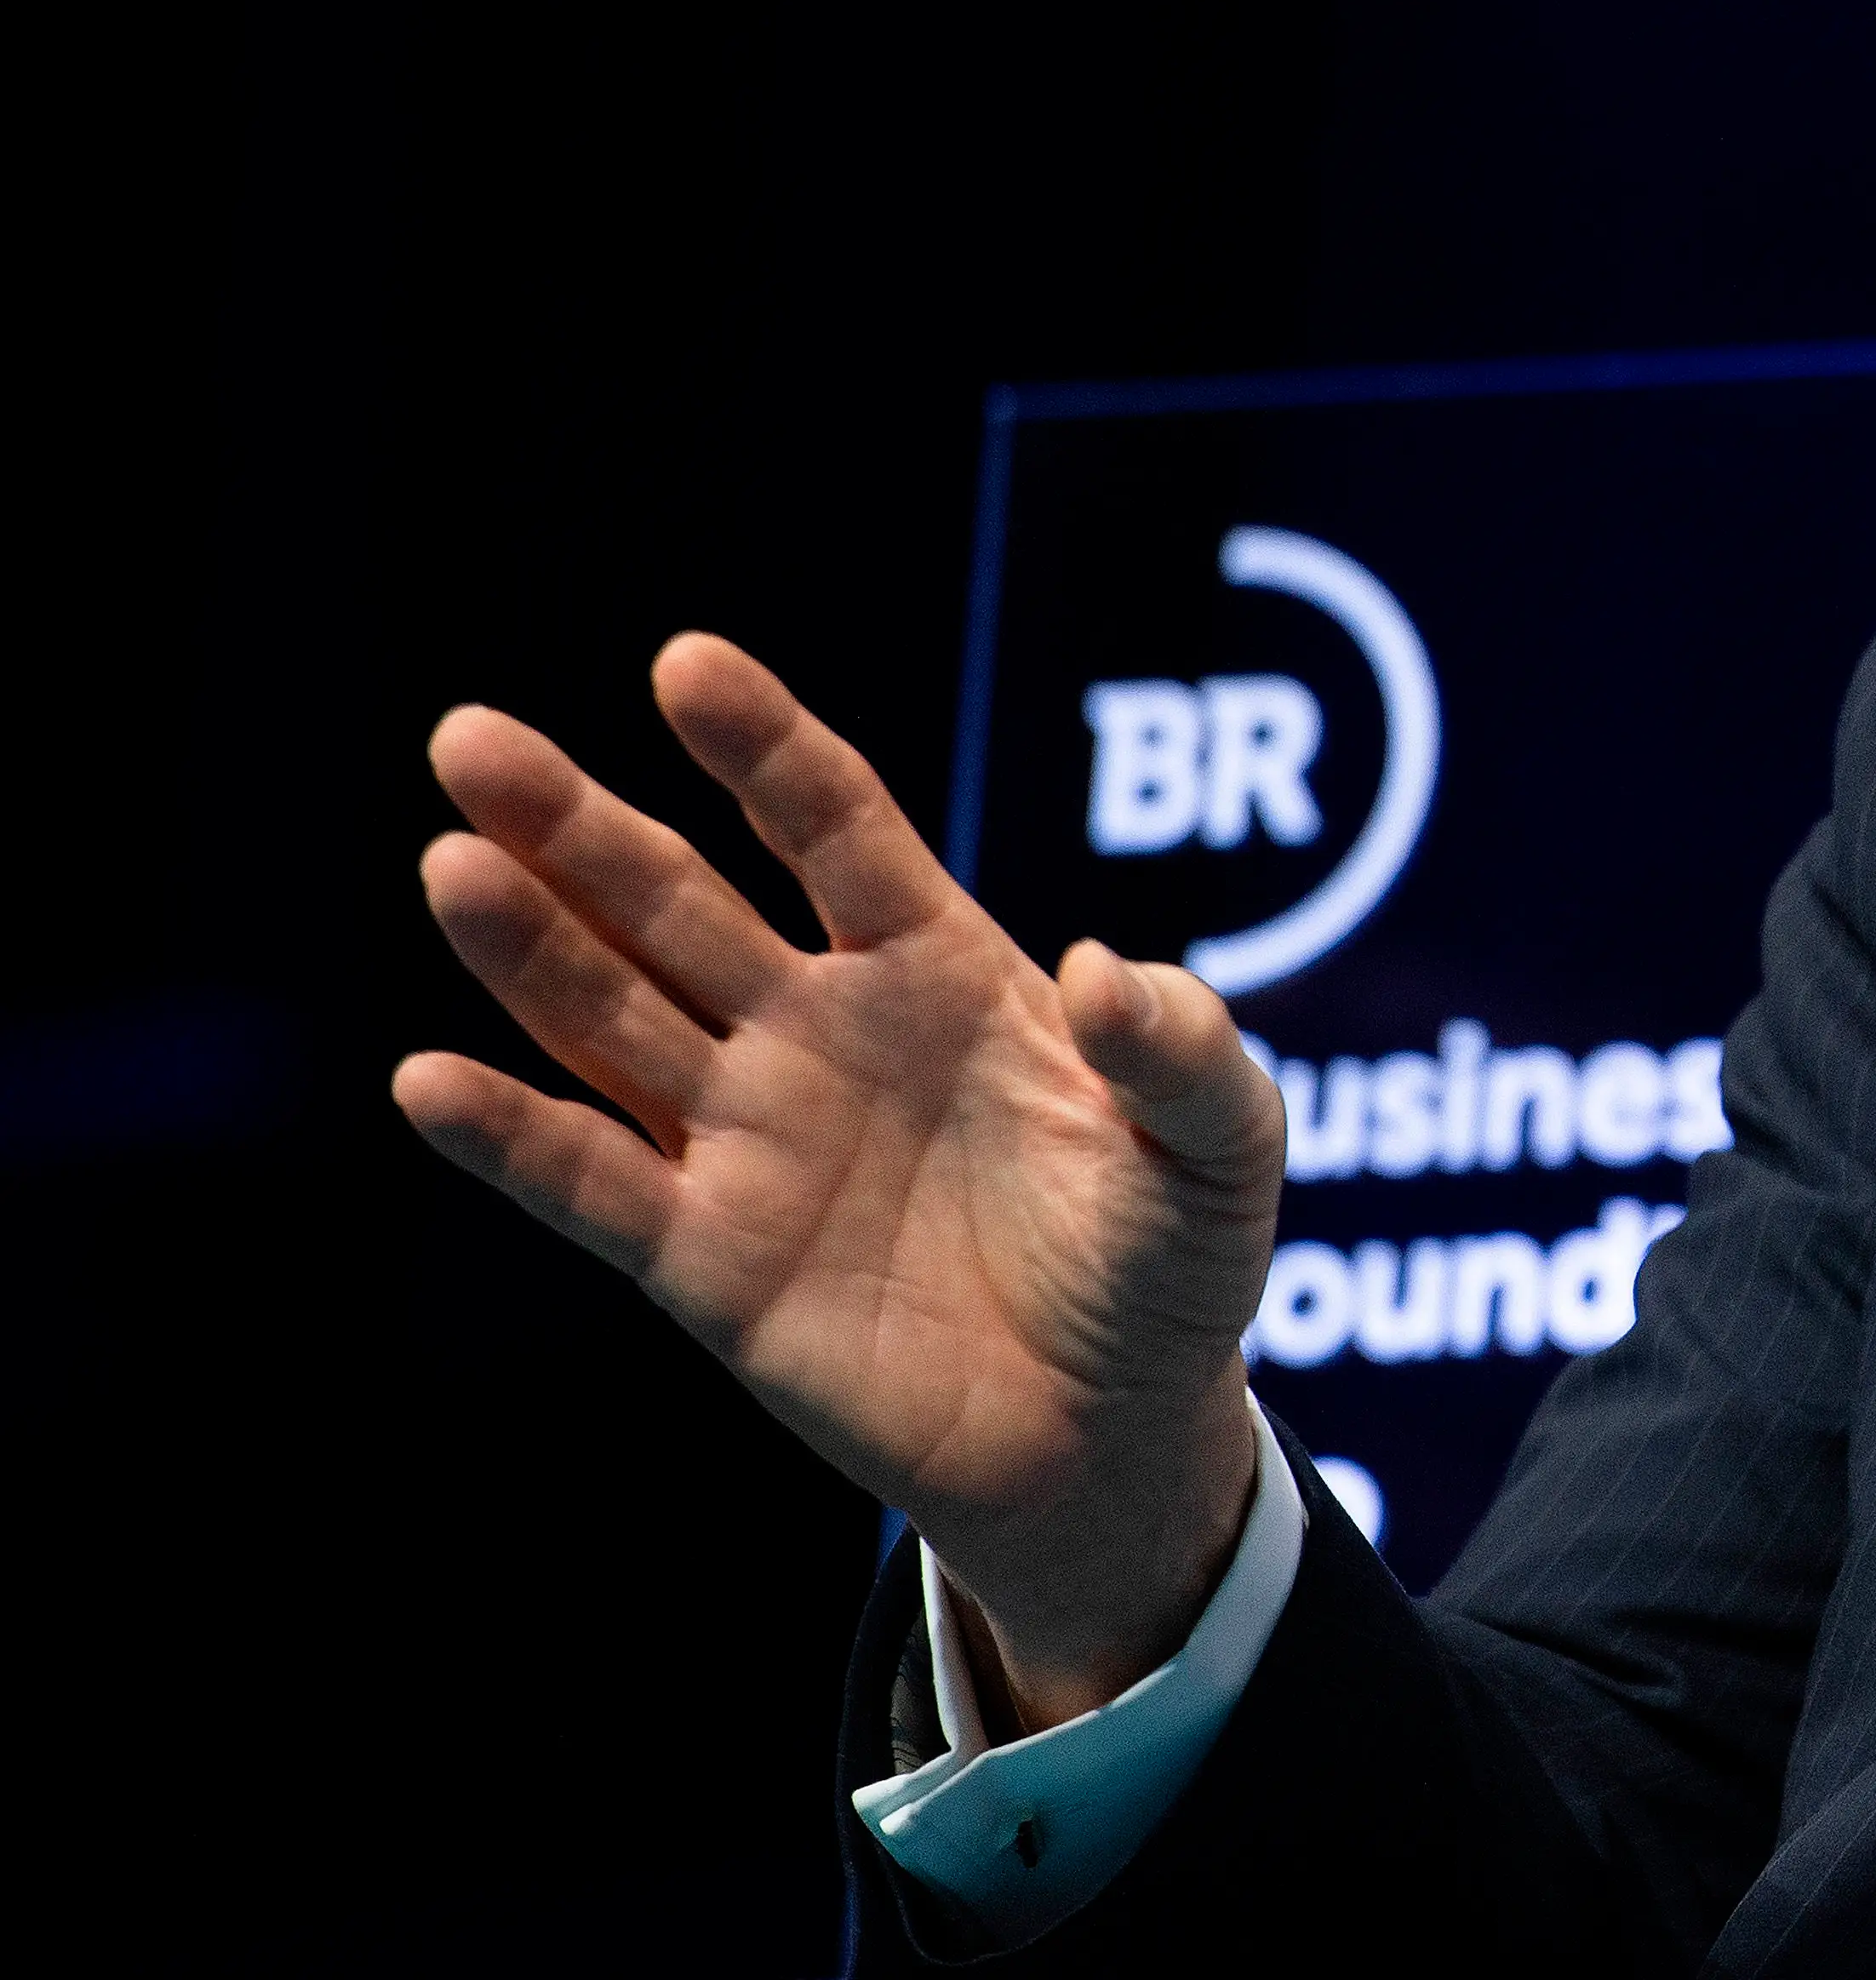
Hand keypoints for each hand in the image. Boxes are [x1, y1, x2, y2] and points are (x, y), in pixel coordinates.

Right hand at [394, 632, 1282, 1727]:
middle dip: (577, 823)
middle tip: (468, 739)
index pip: (834, 828)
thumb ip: (1179, 1052)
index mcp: (942, 967)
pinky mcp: (710, 1261)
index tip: (685, 664)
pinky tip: (430, 1080)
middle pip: (679, 902)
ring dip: (529, 946)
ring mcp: (754, 1139)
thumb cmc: (1168, 1266)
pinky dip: (510, 1137)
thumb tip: (1105, 968)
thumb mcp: (1220, 1149)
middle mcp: (822, 1031)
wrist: (1113, 1434)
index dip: (763, 747)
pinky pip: (592, 1186)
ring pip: (612, 1020)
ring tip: (454, 863)